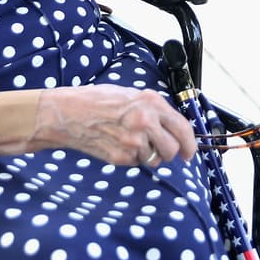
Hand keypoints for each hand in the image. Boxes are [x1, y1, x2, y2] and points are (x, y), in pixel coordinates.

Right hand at [39, 85, 196, 165]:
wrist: (69, 113)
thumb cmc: (98, 101)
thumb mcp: (132, 95)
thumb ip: (154, 110)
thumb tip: (173, 128)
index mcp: (151, 102)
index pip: (183, 128)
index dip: (189, 144)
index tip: (189, 152)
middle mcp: (145, 121)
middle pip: (172, 149)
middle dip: (169, 153)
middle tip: (161, 149)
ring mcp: (133, 141)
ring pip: (155, 159)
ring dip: (148, 155)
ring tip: (130, 140)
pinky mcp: (121, 157)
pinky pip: (137, 163)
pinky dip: (132, 158)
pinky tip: (118, 144)